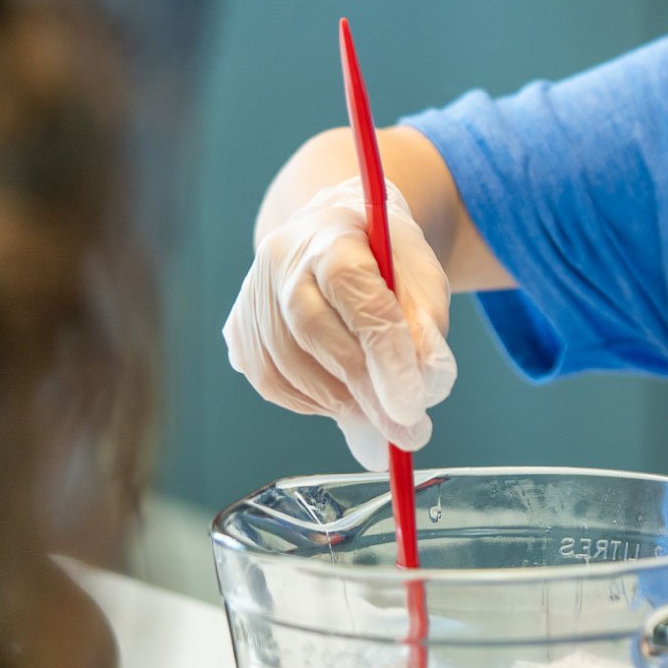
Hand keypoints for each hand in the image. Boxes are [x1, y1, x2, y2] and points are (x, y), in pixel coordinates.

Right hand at [223, 176, 457, 464]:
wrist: (337, 236)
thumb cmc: (388, 261)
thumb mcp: (424, 279)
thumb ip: (428, 327)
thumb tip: (425, 388)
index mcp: (333, 235)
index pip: (355, 293)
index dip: (384, 354)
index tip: (412, 406)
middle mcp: (281, 260)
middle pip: (314, 332)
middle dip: (364, 390)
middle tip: (406, 432)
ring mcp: (252, 295)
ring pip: (288, 366)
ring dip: (338, 401)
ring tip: (379, 411)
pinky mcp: (239, 328)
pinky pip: (271, 381)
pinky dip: (312, 402)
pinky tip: (342, 397)